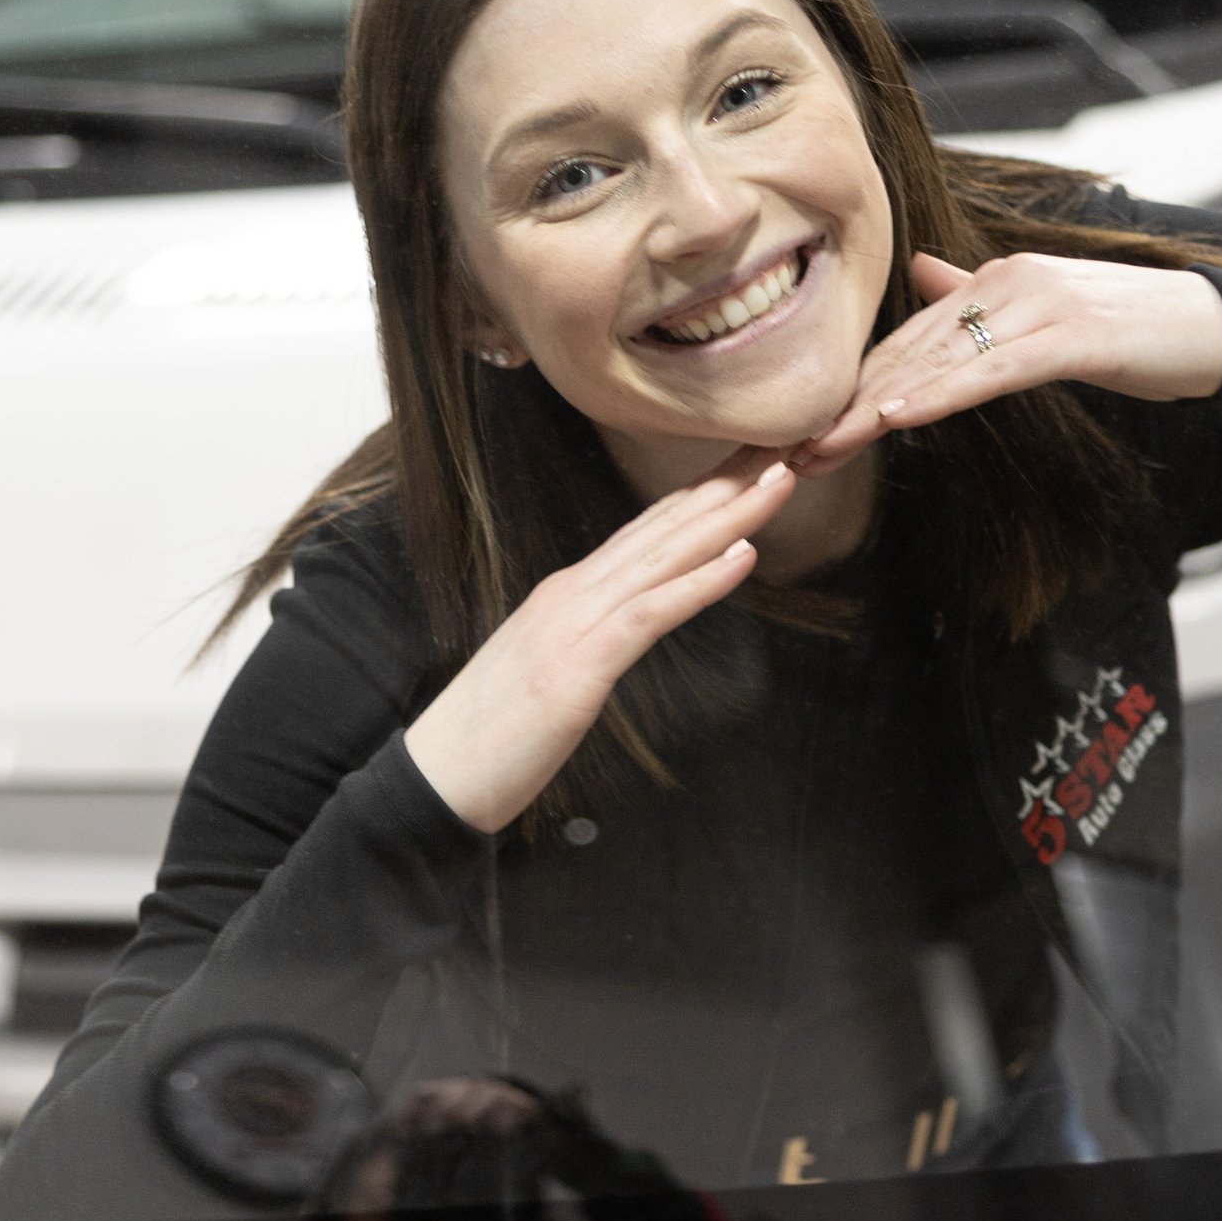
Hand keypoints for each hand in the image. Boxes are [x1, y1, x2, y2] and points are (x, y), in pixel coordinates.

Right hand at [405, 452, 798, 833]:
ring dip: (729, 518)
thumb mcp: (552, 672)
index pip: (650, 530)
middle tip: (785, 441)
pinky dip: (699, 583)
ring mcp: (573, 624)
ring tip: (780, 481)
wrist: (436, 778)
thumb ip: (589, 641)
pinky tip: (743, 560)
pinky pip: (650, 615)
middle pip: (665, 526)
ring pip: (665, 557)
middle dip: (729, 483)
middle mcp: (573, 592)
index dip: (705, 493)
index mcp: (570, 593)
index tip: (754, 462)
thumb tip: (624, 631)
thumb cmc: (492, 737)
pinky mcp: (577, 667)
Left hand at [793, 249, 1221, 471]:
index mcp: (997, 280)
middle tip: (788, 454)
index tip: (805, 430)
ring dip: (875, 407)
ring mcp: (1038, 305)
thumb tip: (927, 274)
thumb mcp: (1052, 314)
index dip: (856, 385)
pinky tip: (897, 417)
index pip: (911, 339)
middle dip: (847, 404)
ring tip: (822, 446)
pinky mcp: (1071, 335)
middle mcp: (1007, 282)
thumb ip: (984, 297)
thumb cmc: (1139, 330)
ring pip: (939, 360)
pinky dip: (940, 394)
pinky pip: (990, 370)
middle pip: (910, 350)